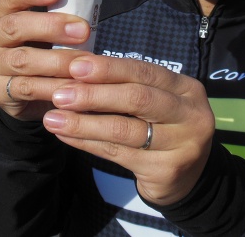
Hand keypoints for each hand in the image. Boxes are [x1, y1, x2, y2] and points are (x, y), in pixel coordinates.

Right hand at [0, 0, 92, 120]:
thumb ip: (56, 18)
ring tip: (83, 63)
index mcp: (1, 14)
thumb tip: (87, 2)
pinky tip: (73, 86)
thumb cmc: (38, 52)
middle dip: (50, 26)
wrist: (21, 96)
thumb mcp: (42, 33)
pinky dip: (52, 87)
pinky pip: (27, 88)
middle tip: (83, 29)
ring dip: (56, 61)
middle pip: (14, 27)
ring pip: (22, 60)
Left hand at [41, 55, 214, 205]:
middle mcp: (190, 114)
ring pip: (125, 130)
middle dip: (94, 95)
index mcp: (186, 88)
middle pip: (138, 99)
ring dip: (84, 123)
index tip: (75, 67)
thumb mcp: (154, 101)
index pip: (144, 72)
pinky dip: (88, 143)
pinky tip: (66, 136)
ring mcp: (182, 144)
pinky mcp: (167, 170)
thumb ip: (125, 86)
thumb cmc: (161, 127)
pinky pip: (119, 154)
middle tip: (59, 94)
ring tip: (54, 119)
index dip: (109, 68)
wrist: (186, 177)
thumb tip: (76, 71)